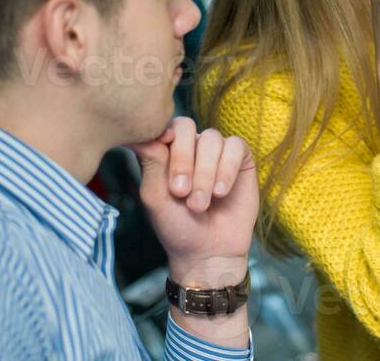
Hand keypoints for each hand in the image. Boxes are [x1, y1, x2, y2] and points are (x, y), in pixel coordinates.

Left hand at [129, 117, 258, 285]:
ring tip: (200, 203)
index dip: (165, 137)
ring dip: (206, 173)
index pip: (165, 127)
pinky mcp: (241, 159)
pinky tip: (221, 192)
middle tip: (181, 192)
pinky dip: (227, 168)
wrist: (208, 251)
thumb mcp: (156, 197)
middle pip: (187, 128)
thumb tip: (137, 136)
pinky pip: (236, 146)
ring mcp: (217, 151)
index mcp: (167, 152)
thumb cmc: (177, 227)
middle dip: (184, 160)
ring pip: (212, 139)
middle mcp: (192, 147)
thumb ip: (151, 163)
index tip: (163, 153)